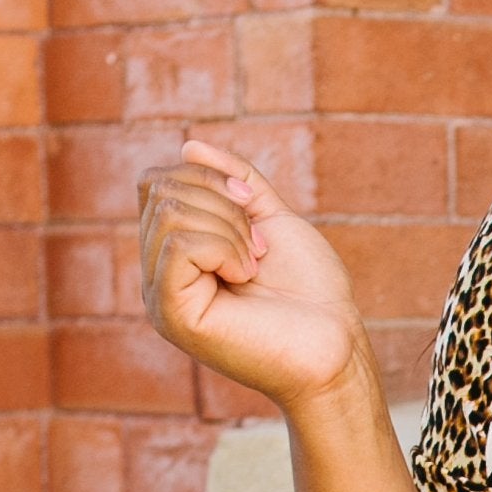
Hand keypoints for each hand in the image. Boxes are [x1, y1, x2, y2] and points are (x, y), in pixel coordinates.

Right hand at [138, 145, 367, 415]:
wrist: (335, 346)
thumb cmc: (310, 292)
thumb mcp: (271, 218)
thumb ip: (233, 181)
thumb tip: (189, 146)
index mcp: (174, 253)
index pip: (156, 182)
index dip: (206, 176)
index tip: (252, 204)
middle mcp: (157, 274)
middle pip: (160, 189)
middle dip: (223, 202)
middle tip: (259, 248)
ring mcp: (160, 296)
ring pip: (169, 211)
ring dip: (230, 227)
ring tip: (255, 264)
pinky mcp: (172, 315)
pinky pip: (179, 244)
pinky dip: (225, 247)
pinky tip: (246, 277)